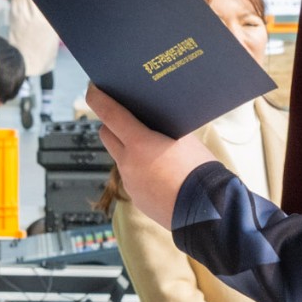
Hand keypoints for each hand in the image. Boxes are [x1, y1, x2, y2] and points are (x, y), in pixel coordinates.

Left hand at [88, 86, 214, 226]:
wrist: (208, 211)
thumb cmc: (200, 172)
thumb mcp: (185, 140)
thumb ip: (163, 129)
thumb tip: (152, 123)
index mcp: (140, 143)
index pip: (109, 114)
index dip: (98, 99)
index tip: (93, 90)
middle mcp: (128, 163)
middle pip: (107, 134)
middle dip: (112, 124)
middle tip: (124, 117)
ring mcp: (130, 183)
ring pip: (120, 158)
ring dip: (128, 149)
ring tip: (152, 148)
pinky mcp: (136, 198)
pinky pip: (132, 177)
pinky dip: (140, 171)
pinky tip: (160, 173)